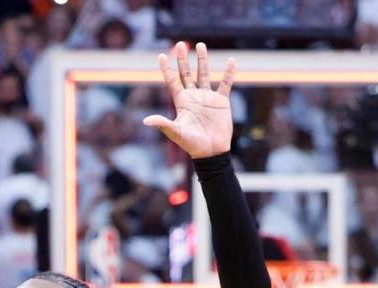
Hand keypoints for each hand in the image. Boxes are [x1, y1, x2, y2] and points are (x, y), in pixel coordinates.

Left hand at [143, 42, 234, 159]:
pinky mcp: (221, 101)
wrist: (211, 152)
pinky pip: (225, 84)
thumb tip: (145, 121)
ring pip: (204, 74)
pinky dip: (229, 73)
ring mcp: (207, 97)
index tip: (161, 55)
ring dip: (202, 60)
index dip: (166, 69)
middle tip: (180, 44)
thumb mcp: (176, 133)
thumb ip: (162, 124)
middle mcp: (193, 97)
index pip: (172, 82)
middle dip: (183, 59)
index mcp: (182, 102)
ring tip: (200, 45)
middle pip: (186, 74)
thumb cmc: (192, 145)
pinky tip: (231, 61)